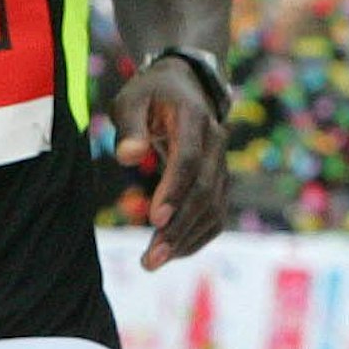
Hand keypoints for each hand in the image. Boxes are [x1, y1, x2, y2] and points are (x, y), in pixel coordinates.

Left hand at [111, 57, 227, 270]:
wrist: (185, 87)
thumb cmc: (150, 94)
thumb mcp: (132, 99)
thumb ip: (129, 126)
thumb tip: (127, 157)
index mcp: (194, 118)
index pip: (190, 159)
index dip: (174, 190)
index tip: (154, 219)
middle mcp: (217, 142)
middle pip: (205, 190)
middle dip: (179, 227)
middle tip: (150, 259)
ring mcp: (222, 163)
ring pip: (213, 208)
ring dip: (186, 238)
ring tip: (153, 261)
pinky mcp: (220, 181)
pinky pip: (216, 214)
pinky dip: (197, 237)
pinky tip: (172, 253)